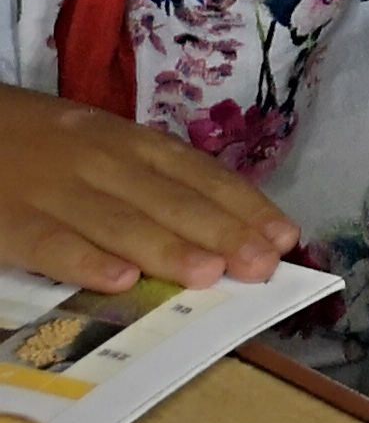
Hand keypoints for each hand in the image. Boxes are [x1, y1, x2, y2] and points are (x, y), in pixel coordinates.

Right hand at [0, 84, 296, 292]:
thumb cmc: (43, 146)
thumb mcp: (102, 149)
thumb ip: (150, 182)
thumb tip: (220, 227)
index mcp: (130, 142)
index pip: (199, 175)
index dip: (244, 206)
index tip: (286, 237)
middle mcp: (102, 161)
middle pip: (171, 199)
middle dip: (223, 232)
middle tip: (264, 266)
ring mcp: (55, 188)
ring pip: (119, 220)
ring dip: (168, 248)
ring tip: (210, 275)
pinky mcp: (9, 218)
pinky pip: (50, 241)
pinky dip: (85, 260)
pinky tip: (119, 280)